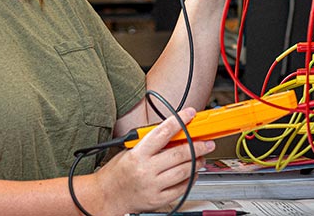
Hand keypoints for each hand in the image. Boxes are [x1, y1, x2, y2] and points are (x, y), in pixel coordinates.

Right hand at [94, 108, 214, 214]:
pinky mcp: (159, 199)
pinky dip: (191, 179)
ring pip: (183, 171)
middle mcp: (146, 170)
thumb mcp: (130, 150)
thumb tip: (172, 133)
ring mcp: (153, 186)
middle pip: (178, 154)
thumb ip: (150, 143)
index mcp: (138, 154)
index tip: (190, 114)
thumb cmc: (117, 172)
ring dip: (197, 163)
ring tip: (202, 157)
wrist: (107, 195)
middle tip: (207, 142)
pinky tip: (193, 173)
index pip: (162, 133)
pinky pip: (181, 188)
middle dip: (197, 146)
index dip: (179, 121)